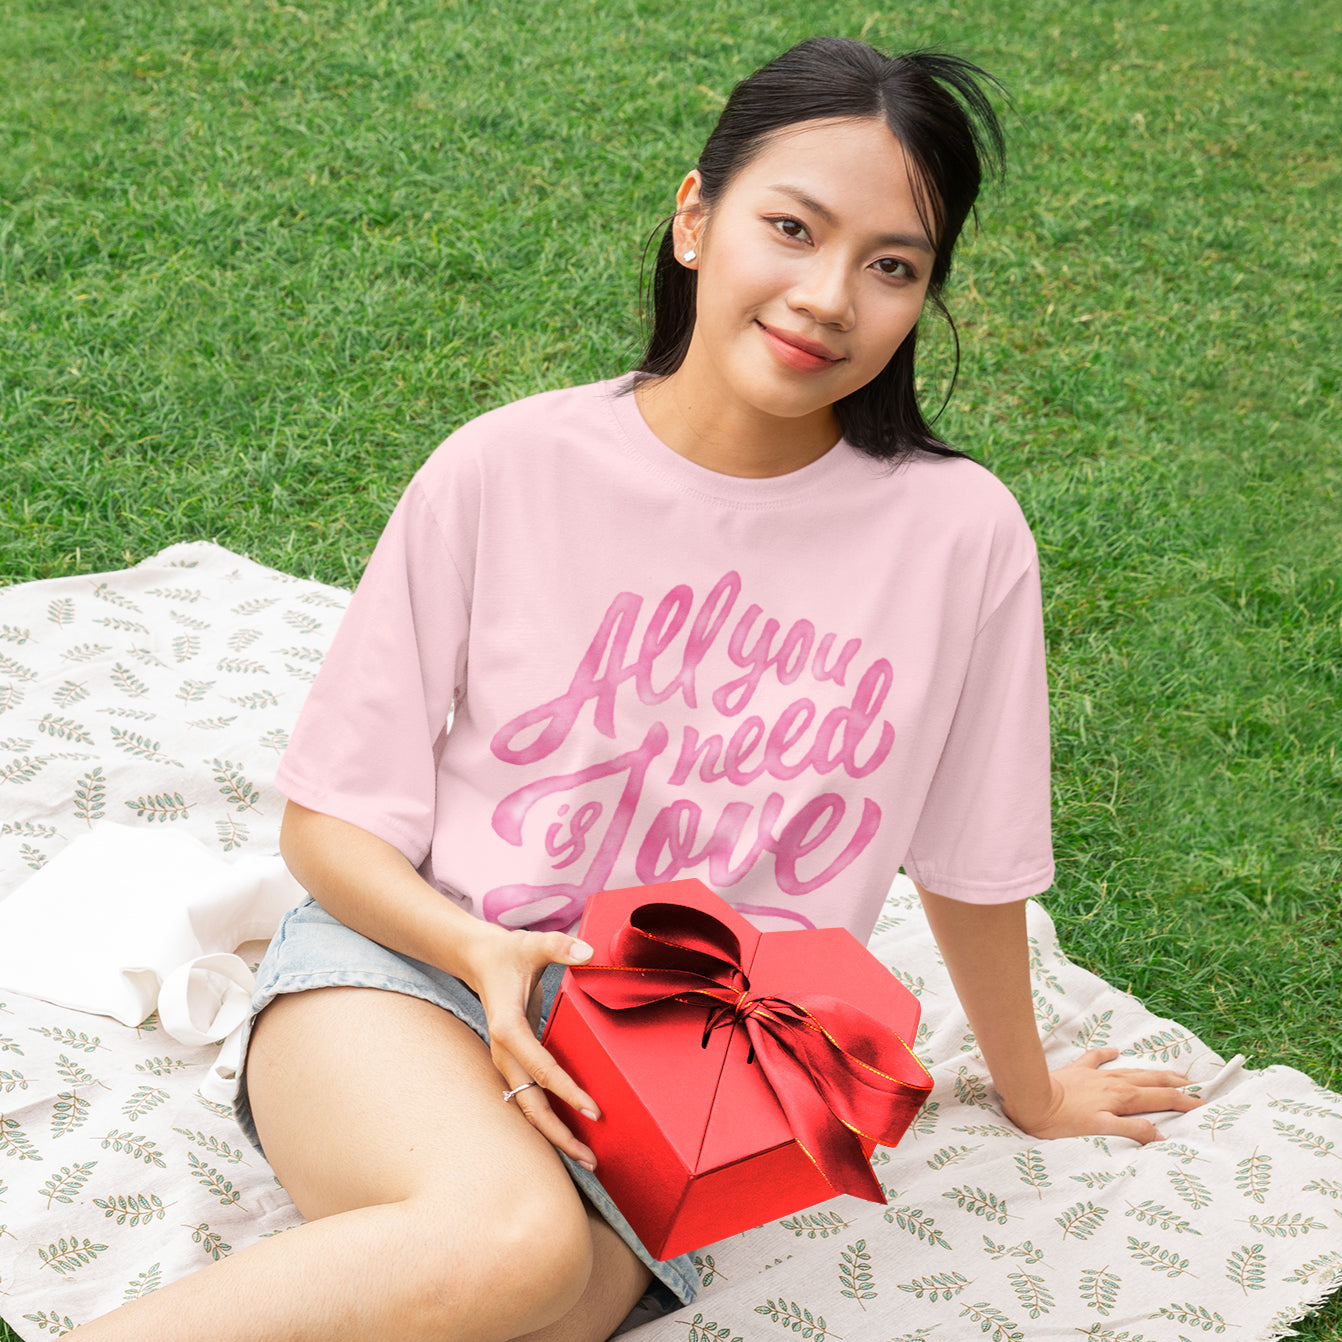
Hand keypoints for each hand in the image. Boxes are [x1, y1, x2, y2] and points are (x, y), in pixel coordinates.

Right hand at [462, 922, 602, 1168]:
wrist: (480, 960)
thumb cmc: (509, 953)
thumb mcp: (533, 944)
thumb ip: (560, 948)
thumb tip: (588, 954)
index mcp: (507, 1029)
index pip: (541, 1069)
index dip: (567, 1091)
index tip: (594, 1111)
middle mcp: (504, 1053)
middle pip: (530, 1105)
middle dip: (559, 1134)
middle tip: (592, 1158)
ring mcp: (506, 1062)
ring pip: (528, 1108)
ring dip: (554, 1134)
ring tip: (586, 1157)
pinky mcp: (513, 1064)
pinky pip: (531, 1098)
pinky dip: (550, 1118)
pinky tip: (571, 1133)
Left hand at [1005, 1047, 1203, 1142]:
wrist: (1031, 1097)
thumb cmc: (1062, 1120)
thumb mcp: (1100, 1130)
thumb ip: (1131, 1131)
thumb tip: (1159, 1134)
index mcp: (1122, 1098)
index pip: (1161, 1100)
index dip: (1184, 1102)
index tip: (1203, 1104)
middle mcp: (1113, 1083)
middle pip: (1151, 1083)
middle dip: (1175, 1085)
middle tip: (1196, 1086)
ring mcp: (1096, 1075)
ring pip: (1132, 1072)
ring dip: (1153, 1073)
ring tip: (1171, 1072)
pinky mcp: (1077, 1071)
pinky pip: (1097, 1059)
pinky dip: (1108, 1055)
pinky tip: (1115, 1051)